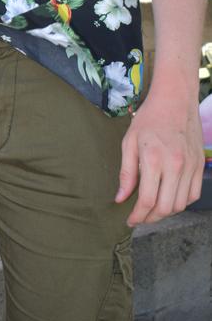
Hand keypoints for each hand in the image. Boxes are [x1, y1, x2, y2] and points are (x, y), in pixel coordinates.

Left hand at [116, 86, 204, 225]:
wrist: (175, 100)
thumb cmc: (149, 119)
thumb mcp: (129, 142)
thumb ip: (126, 173)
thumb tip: (121, 198)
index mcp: (154, 159)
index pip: (147, 200)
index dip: (138, 215)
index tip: (130, 220)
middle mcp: (175, 165)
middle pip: (166, 207)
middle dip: (151, 218)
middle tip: (140, 217)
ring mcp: (190, 166)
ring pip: (181, 204)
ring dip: (166, 212)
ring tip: (153, 209)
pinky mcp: (200, 165)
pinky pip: (193, 194)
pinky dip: (182, 202)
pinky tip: (169, 198)